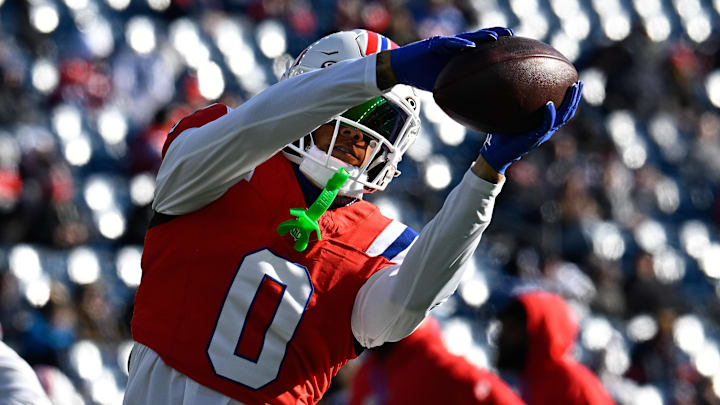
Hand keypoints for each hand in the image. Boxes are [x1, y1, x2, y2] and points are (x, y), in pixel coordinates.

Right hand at [389, 27, 512, 91]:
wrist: (401, 68)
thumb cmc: (422, 76)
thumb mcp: (444, 85)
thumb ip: (457, 91)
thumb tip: (471, 111)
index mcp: (459, 55)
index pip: (481, 48)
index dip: (495, 47)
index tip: (513, 47)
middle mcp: (455, 47)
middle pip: (478, 39)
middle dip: (494, 35)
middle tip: (511, 35)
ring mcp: (445, 44)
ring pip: (466, 38)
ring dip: (480, 38)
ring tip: (493, 38)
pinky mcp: (434, 44)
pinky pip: (448, 44)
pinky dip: (459, 45)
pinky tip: (469, 46)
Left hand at [479, 81, 583, 174]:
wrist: (496, 156)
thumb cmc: (502, 137)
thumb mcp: (514, 120)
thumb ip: (518, 108)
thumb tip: (513, 89)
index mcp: (544, 126)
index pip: (562, 112)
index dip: (570, 100)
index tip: (574, 84)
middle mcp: (547, 130)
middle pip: (567, 113)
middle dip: (575, 98)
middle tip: (580, 83)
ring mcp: (542, 134)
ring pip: (562, 118)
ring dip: (569, 103)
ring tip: (573, 88)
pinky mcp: (534, 138)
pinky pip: (545, 125)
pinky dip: (549, 115)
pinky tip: (549, 103)